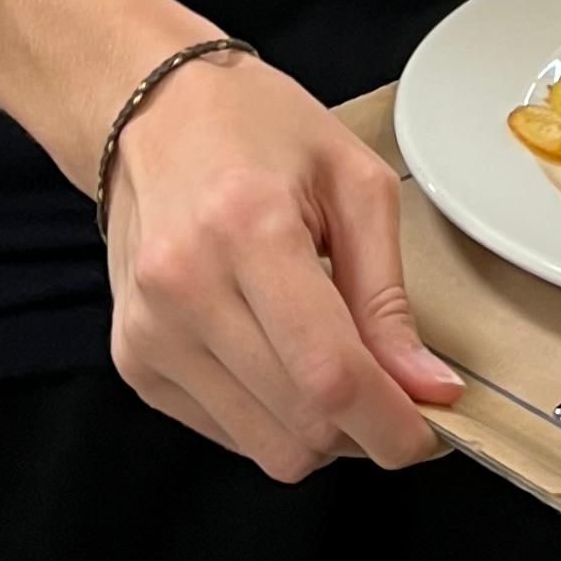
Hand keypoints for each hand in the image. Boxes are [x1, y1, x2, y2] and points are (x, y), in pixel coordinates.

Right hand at [104, 55, 457, 482]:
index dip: (391, 424)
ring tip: (330, 364)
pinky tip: (276, 355)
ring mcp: (150, 331)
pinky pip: (226, 435)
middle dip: (365, 427)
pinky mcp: (133, 360)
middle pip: (301, 424)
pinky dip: (269, 417)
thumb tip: (427, 388)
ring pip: (266, 447)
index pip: (329, 375)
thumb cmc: (258, 129)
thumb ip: (389, 296)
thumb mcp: (355, 183)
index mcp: (249, 229)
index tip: (427, 431)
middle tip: (390, 387)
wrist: (155, 113)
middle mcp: (185, 287)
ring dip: (318, 430)